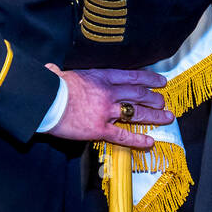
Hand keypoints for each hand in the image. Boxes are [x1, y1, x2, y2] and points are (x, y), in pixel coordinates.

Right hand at [44, 64, 169, 146]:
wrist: (45, 101)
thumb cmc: (51, 87)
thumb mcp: (61, 74)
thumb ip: (62, 73)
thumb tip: (51, 69)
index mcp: (101, 76)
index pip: (132, 76)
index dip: (149, 78)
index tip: (160, 81)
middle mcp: (108, 92)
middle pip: (138, 94)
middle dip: (154, 98)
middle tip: (163, 102)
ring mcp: (106, 111)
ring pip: (136, 113)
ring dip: (154, 116)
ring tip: (166, 117)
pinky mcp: (100, 129)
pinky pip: (124, 136)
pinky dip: (138, 140)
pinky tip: (150, 142)